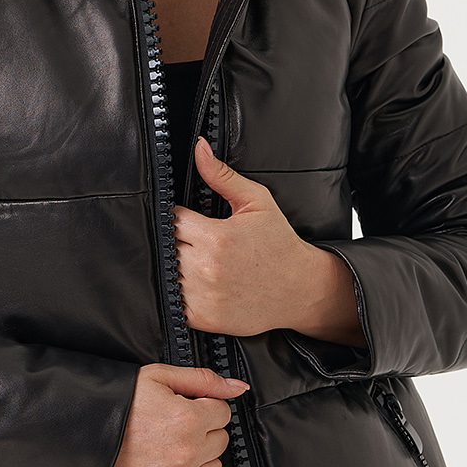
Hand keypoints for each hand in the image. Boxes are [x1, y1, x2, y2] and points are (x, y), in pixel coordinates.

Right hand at [105, 362, 249, 466]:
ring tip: (171, 447)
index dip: (203, 406)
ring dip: (199, 457)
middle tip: (174, 425)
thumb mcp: (158, 376)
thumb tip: (237, 388)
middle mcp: (186, 451)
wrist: (81, 432)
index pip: (222, 412)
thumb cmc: (115, 403)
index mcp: (188, 418)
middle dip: (202, 429)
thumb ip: (203, 379)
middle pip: (220, 439)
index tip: (184, 407)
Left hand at [174, 138, 364, 343]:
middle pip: (166, 247)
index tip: (186, 219)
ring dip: (174, 266)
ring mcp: (203, 296)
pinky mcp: (203, 318)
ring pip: (167, 274)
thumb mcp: (257, 202)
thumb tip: (199, 148)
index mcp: (216, 237)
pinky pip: (174, 302)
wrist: (300, 290)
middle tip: (193, 240)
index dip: (176, 217)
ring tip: (196, 261)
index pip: (171, 219)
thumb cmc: (279, 244)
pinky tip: (196, 283)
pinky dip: (179, 292)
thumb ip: (222, 176)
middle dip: (176, 241)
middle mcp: (206, 268)